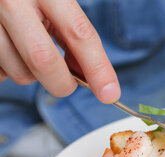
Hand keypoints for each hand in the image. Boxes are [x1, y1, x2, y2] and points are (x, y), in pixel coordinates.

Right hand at [0, 0, 119, 102]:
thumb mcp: (55, 1)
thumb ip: (73, 32)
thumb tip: (90, 75)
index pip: (79, 33)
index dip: (98, 68)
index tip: (109, 93)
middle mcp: (12, 1)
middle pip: (44, 60)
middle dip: (62, 83)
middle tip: (67, 84)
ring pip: (19, 72)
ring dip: (32, 76)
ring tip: (29, 54)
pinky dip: (9, 71)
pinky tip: (10, 51)